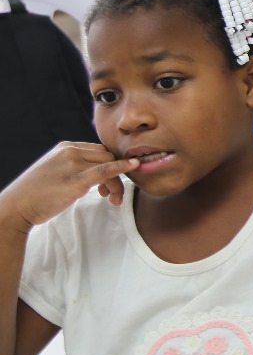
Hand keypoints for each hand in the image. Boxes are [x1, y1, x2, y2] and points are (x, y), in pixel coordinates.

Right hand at [0, 142, 136, 233]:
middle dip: (116, 174)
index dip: (110, 165)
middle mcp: (69, 151)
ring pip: (109, 165)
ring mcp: (72, 164)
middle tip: (113, 195)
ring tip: (112, 199)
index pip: (98, 151)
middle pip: (106, 156)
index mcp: (65, 147)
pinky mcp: (75, 180)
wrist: (16, 207)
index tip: (109, 183)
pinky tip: (133, 166)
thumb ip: (74, 168)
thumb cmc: (35, 195)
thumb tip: (97, 174)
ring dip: (117, 183)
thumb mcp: (56, 172)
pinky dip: (122, 167)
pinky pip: (105, 170)